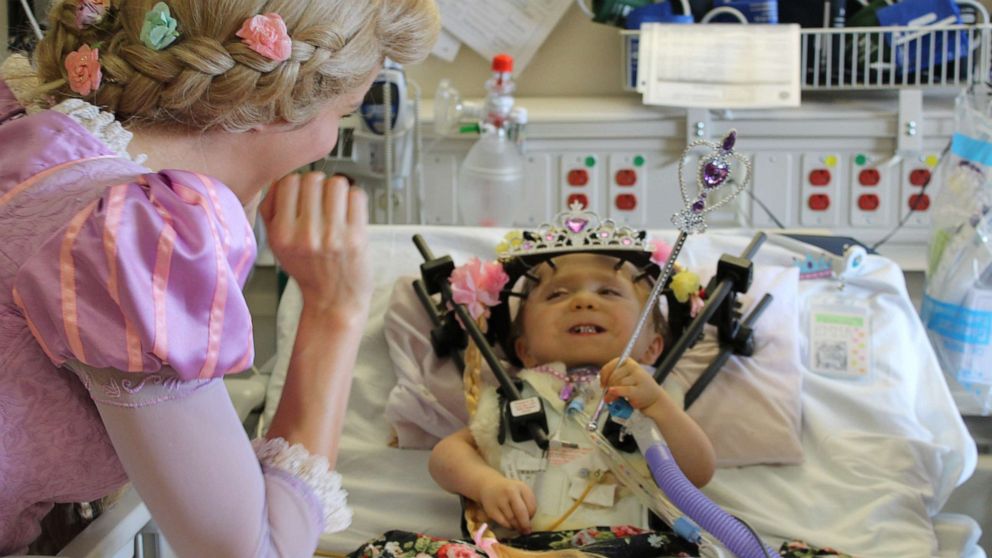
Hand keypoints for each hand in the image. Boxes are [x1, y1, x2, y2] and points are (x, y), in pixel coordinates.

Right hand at [260, 172, 371, 313]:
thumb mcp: (276, 246)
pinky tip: (350, 212)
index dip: (297, 184)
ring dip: (338, 190)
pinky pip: (357, 196)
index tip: (303, 194)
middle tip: (322, 200)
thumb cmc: (308, 272)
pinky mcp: (357, 237)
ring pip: (337, 183)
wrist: (334, 302)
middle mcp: (305, 234)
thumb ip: (271, 211)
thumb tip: (278, 179)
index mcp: (282, 235)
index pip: (287, 182)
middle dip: (319, 185)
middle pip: (313, 179)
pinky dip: (354, 199)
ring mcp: (333, 235)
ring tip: (337, 205)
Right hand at [478, 477, 535, 533]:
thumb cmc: (509, 491)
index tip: (530, 519)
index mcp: (521, 487)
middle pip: (521, 513)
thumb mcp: (521, 491)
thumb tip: (530, 523)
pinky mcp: (491, 510)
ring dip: (517, 526)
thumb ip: (528, 503)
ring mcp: (499, 500)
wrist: (489, 486)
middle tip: (526, 531)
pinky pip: (504, 523)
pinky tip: (510, 524)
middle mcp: (510, 492)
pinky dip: (508, 526)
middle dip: (525, 525)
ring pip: (512, 520)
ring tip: (518, 527)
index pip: (531, 506)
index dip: (532, 516)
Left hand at [599, 357, 664, 410]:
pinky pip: (624, 390)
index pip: (610, 367)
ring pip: (618, 383)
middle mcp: (633, 367)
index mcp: (628, 362)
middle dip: (607, 386)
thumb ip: (614, 378)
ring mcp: (638, 378)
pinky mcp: (639, 390)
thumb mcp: (626, 379)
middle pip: (613, 376)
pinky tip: (612, 395)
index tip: (602, 384)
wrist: (654, 399)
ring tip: (610, 399)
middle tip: (606, 395)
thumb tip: (603, 385)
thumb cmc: (638, 388)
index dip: (603, 376)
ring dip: (610, 393)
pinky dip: (616, 392)